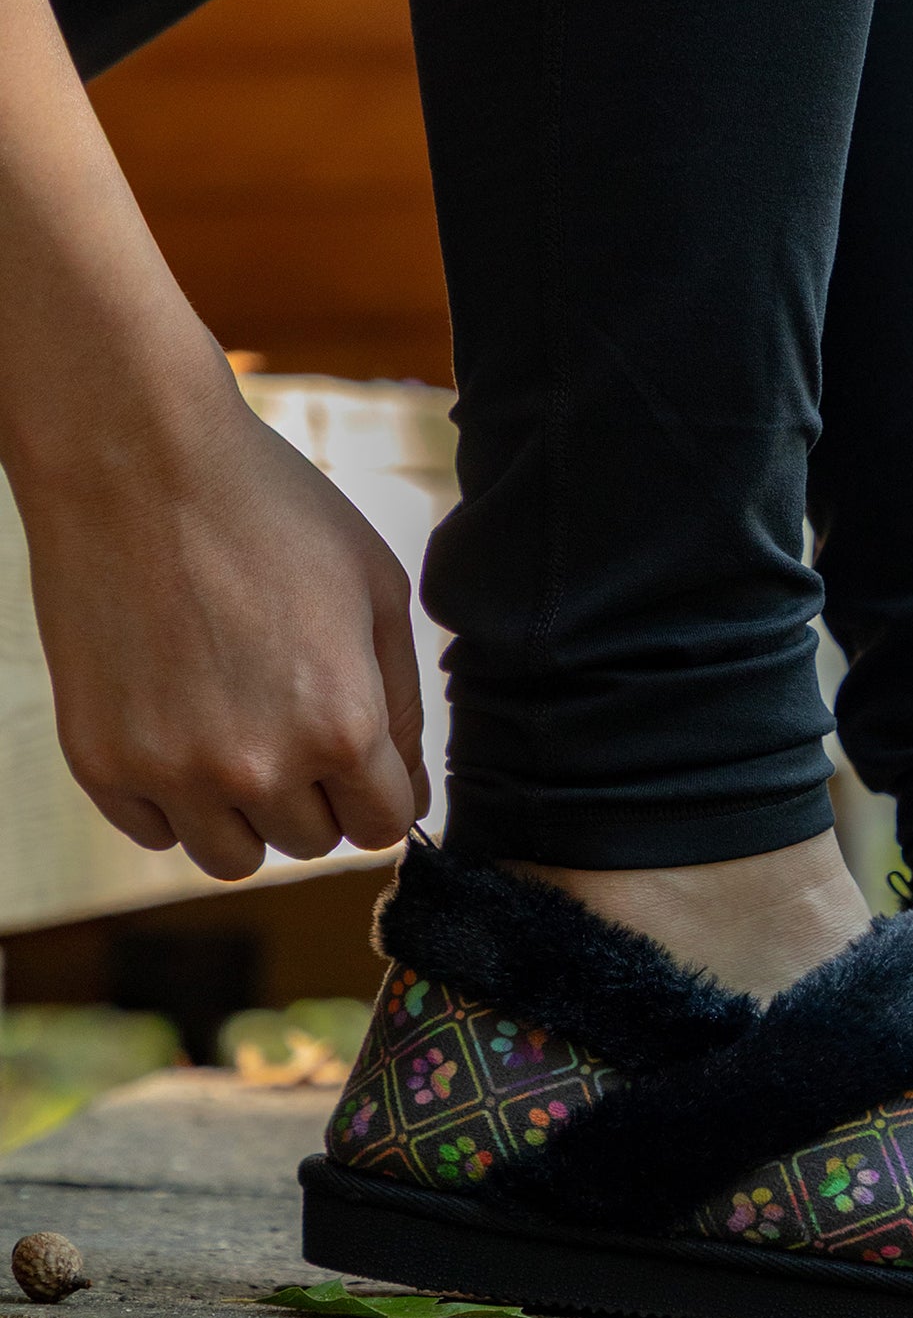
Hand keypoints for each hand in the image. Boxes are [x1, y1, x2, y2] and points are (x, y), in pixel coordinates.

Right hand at [18, 386, 430, 880]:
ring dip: (247, 815)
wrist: (136, 459)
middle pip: (311, 843)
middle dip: (316, 796)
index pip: (383, 829)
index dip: (378, 793)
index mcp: (341, 731)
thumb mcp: (378, 597)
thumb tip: (409, 795)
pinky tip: (178, 727)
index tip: (358, 757)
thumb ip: (400, 708)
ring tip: (236, 734)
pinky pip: (156, 834)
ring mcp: (171, 772)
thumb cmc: (273, 515)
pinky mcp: (99, 762)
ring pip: (233, 859)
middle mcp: (257, 768)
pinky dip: (173, 801)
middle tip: (287, 718)